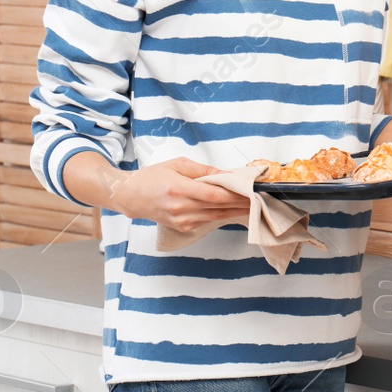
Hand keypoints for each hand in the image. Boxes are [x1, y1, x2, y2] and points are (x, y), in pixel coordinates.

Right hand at [102, 157, 250, 233]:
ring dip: (236, 210)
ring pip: (216, 216)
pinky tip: (235, 210)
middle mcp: (181, 208)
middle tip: (260, 197)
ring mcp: (182, 220)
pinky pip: (208, 220)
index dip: (236, 194)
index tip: (252, 190)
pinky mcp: (183, 227)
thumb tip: (226, 174)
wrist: (131, 196)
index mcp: (179, 189)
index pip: (215, 195)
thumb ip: (204, 171)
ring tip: (253, 204)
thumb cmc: (153, 177)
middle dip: (241, 202)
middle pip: (219, 207)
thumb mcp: (178, 164)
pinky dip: (222, 214)